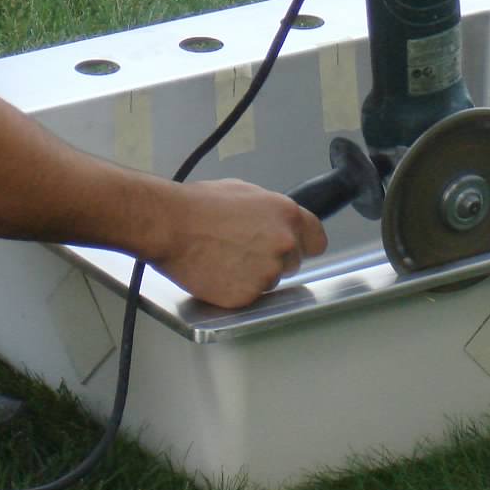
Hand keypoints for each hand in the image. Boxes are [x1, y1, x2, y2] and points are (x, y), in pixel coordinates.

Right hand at [154, 179, 327, 308]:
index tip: (296, 248)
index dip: (304, 244)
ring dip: (254, 275)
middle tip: (244, 250)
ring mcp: (267, 272)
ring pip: (270, 281)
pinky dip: (236, 289)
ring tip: (225, 258)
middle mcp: (284, 245)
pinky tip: (219, 272)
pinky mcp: (247, 295)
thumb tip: (276, 220)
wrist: (171, 226)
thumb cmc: (200, 206)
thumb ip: (271, 211)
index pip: (317, 240)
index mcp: (287, 215)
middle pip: (292, 263)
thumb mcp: (245, 192)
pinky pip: (250, 297)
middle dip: (274, 259)